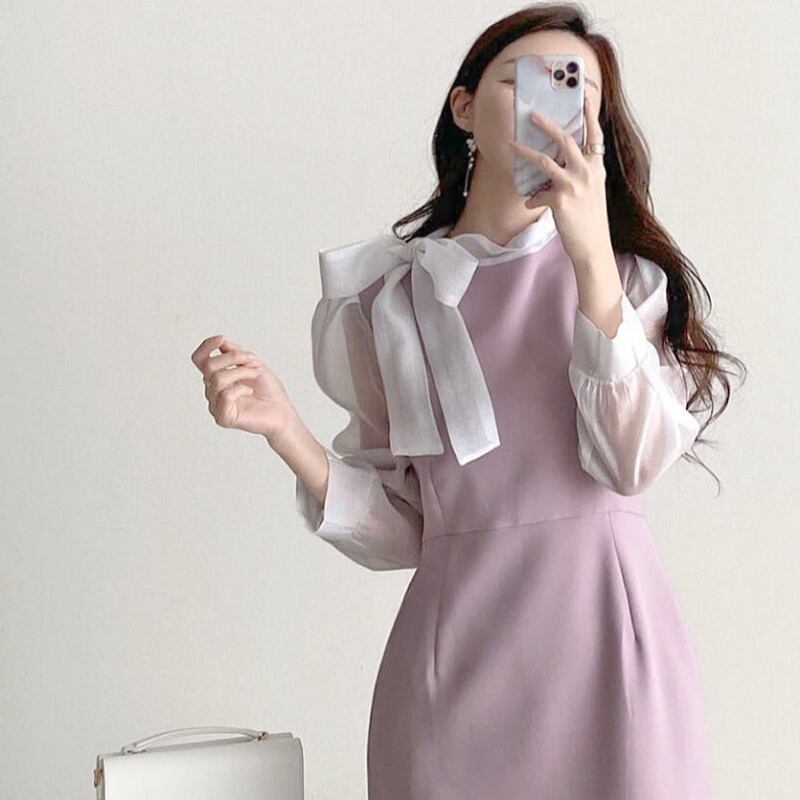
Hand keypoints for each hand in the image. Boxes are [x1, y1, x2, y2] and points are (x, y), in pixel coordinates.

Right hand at [190, 334, 294, 437]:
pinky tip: (250, 392)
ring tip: (255, 375)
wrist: (282, 412)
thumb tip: (220, 342)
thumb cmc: (269, 391)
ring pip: (217, 379)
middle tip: (251, 361)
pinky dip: (241, 389)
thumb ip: (234, 352)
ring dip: (241, 372)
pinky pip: (225, 395)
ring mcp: (216, 405)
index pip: (199, 360)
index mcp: (217, 378)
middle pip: (208, 366)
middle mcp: (213, 391)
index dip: (206, 346)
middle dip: (232, 358)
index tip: (221, 339)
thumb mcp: (253, 364)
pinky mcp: (223, 418)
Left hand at [509, 92, 612, 267]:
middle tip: (531, 114)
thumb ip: (579, 176)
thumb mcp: (591, 193)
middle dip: (546, 124)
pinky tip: (532, 204)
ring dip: (525, 152)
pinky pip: (538, 195)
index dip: (589, 114)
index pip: (594, 135)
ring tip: (511, 145)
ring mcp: (574, 186)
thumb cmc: (590, 220)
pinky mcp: (560, 201)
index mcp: (596, 167)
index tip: (584, 95)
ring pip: (545, 161)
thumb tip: (556, 169)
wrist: (592, 247)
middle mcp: (587, 172)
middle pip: (565, 139)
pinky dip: (533, 200)